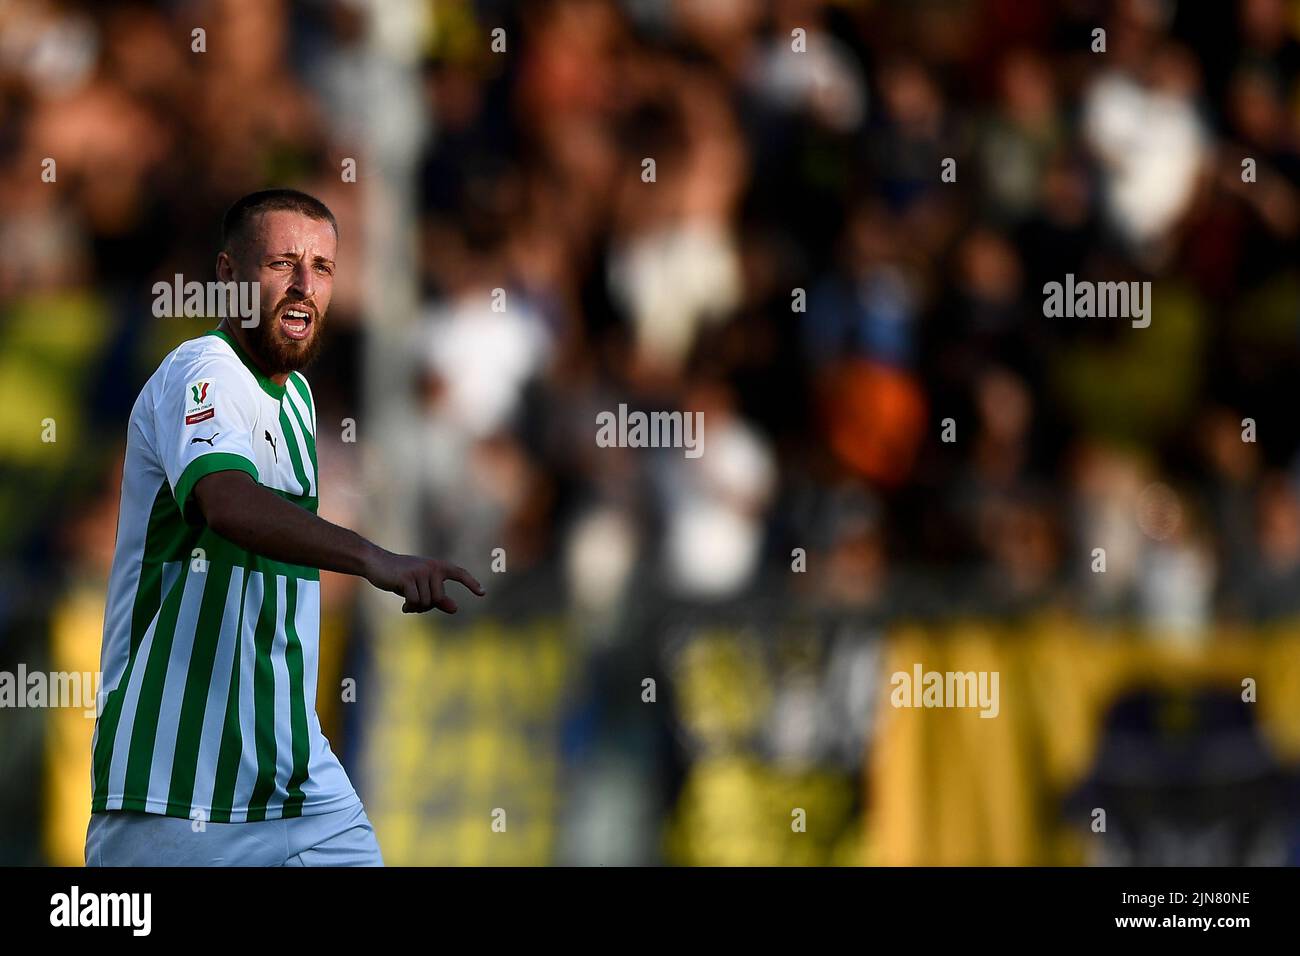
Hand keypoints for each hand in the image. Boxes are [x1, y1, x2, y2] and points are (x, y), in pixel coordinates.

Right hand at [363, 547, 484, 613]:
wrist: (377, 563)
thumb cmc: (401, 576)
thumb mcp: (421, 588)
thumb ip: (438, 598)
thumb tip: (455, 609)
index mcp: (438, 567)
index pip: (459, 573)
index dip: (471, 583)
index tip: (483, 593)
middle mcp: (432, 567)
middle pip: (438, 598)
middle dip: (426, 606)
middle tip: (414, 604)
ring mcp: (420, 572)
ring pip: (427, 602)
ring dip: (416, 607)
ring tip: (407, 601)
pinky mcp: (407, 578)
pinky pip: (415, 601)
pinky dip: (410, 606)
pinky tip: (403, 606)